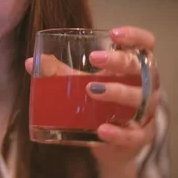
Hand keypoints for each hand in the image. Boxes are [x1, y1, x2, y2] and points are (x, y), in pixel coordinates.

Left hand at [24, 26, 159, 166]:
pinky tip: (102, 129)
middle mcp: (146, 86)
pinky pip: (134, 135)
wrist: (112, 142)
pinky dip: (119, 133)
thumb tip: (31, 62)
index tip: (113, 34)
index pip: (145, 45)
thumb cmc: (99, 103)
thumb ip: (59, 73)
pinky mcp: (140, 137)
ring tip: (92, 89)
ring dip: (118, 92)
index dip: (135, 36)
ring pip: (142, 99)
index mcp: (133, 68)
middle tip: (95, 58)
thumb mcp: (80, 84)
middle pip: (143, 68)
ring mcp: (145, 112)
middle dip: (120, 61)